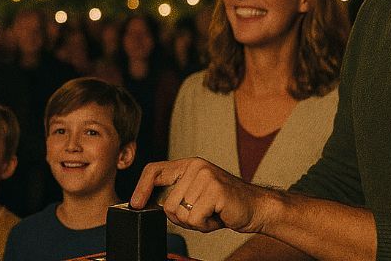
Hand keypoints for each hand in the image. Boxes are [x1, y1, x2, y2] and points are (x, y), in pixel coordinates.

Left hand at [131, 157, 271, 233]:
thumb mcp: (196, 195)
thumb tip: (149, 205)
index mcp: (188, 165)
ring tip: (211, 213)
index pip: (155, 170)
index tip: (135, 204)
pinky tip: (217, 216)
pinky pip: (195, 218)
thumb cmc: (224, 204)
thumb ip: (177, 195)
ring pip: (180, 213)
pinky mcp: (214, 190)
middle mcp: (195, 166)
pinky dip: (204, 225)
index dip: (141, 187)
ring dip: (195, 222)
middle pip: (167, 203)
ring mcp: (205, 176)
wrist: (255, 207)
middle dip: (182, 218)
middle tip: (201, 213)